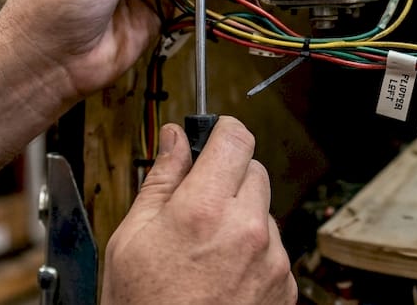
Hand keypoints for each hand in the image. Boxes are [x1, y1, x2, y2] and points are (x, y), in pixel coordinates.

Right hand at [102, 118, 296, 304]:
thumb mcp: (132, 237)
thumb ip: (161, 180)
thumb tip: (176, 139)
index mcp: (204, 210)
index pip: (235, 138)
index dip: (221, 133)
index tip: (212, 138)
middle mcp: (246, 229)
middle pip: (253, 170)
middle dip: (228, 178)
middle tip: (198, 204)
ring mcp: (271, 258)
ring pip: (264, 210)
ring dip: (241, 217)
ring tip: (206, 251)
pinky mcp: (284, 284)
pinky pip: (274, 248)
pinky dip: (254, 253)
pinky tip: (223, 274)